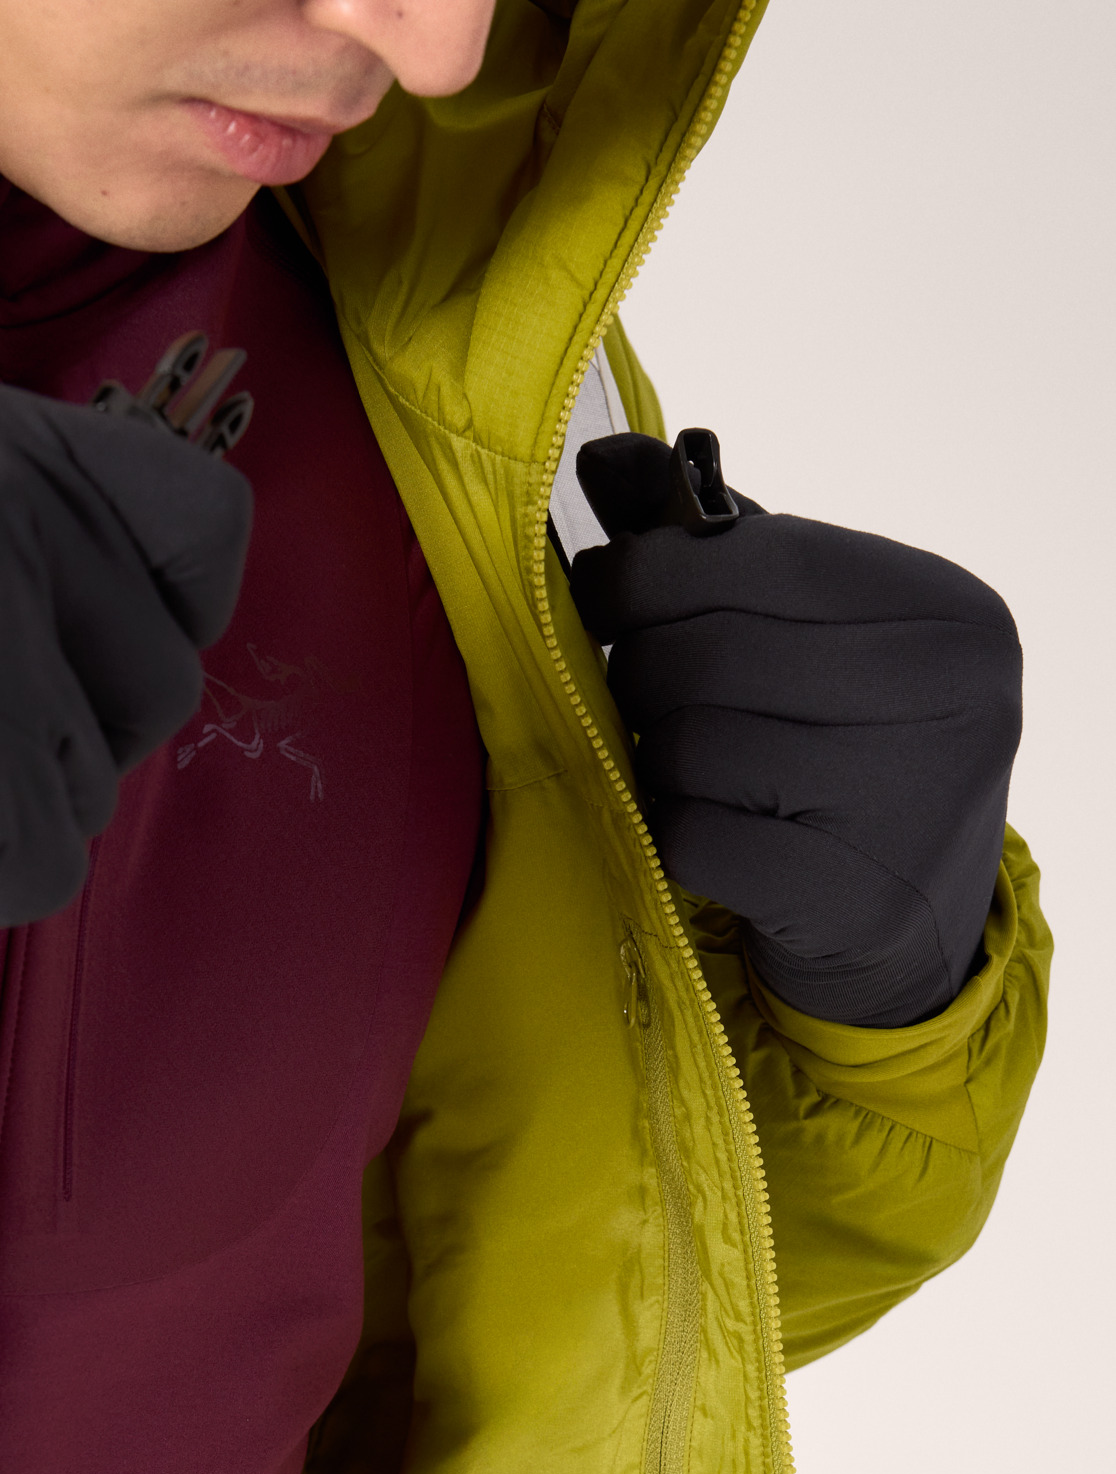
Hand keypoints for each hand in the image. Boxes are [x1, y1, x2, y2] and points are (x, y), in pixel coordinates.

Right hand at [0, 371, 250, 930]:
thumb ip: (10, 513)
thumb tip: (105, 598)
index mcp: (14, 441)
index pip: (209, 524)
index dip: (174, 610)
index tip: (104, 652)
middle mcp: (29, 531)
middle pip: (161, 688)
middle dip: (72, 736)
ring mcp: (4, 654)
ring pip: (90, 794)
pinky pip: (34, 878)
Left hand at [570, 434, 1020, 1026]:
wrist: (909, 930)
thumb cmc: (840, 753)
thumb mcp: (801, 634)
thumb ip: (711, 545)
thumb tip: (603, 458)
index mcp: (947, 611)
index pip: (754, 558)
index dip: (648, 570)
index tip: (606, 590)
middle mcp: (953, 699)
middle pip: (707, 654)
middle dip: (643, 673)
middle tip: (643, 697)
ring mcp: (911, 801)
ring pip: (691, 744)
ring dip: (657, 759)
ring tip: (688, 770)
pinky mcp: (852, 896)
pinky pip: (692, 834)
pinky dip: (672, 832)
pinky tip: (708, 833)